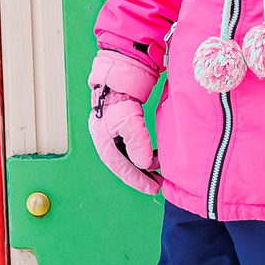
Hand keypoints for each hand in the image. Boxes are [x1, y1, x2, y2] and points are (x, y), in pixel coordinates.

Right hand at [87, 48, 161, 195]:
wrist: (118, 76)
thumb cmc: (120, 97)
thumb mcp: (129, 121)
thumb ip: (137, 142)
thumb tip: (144, 164)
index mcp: (104, 142)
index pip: (121, 167)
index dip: (137, 180)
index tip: (153, 189)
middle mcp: (106, 140)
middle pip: (124, 165)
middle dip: (141, 176)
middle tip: (158, 185)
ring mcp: (112, 134)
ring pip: (128, 157)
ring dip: (143, 166)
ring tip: (159, 173)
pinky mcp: (121, 127)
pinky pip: (132, 147)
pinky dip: (142, 154)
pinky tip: (154, 157)